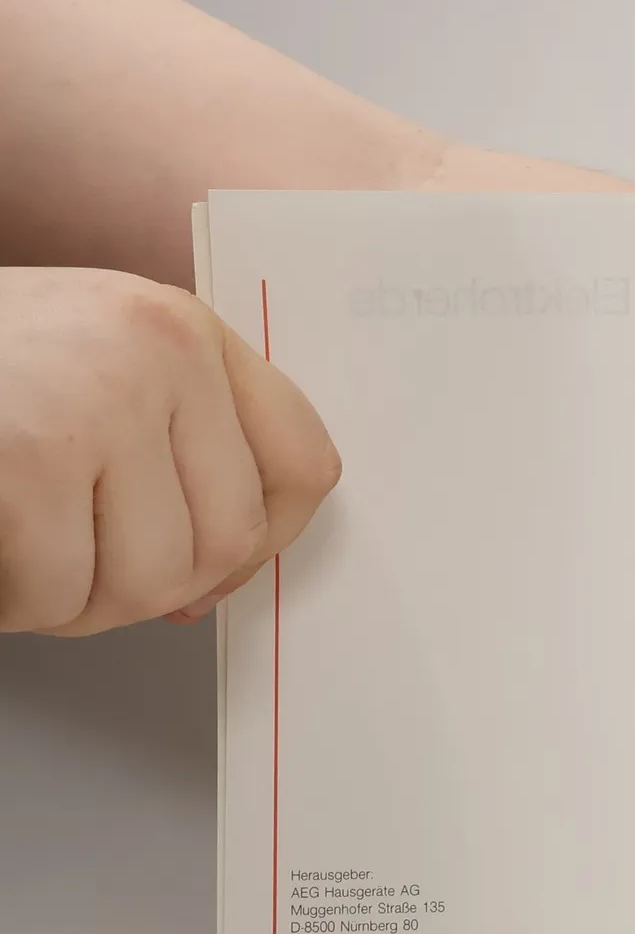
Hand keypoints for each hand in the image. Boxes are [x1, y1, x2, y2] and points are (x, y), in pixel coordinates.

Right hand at [0, 267, 339, 635]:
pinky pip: (61, 590)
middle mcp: (157, 351)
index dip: (267, 539)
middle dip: (151, 583)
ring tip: (24, 554)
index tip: (214, 564)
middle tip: (77, 565)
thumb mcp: (85, 375)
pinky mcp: (28, 454)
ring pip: (154, 580)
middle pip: (231, 542)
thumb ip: (167, 453)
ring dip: (79, 600)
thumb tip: (212, 586)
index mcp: (181, 329)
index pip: (306, 462)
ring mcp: (97, 398)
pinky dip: (16, 604)